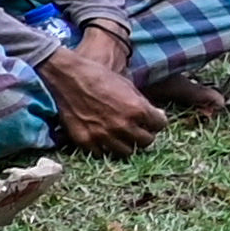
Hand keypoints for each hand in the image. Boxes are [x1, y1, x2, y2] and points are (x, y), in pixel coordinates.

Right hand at [40, 31, 162, 157]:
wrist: (69, 76)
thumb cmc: (100, 77)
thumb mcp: (128, 86)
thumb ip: (143, 104)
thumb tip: (156, 116)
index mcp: (137, 109)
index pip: (160, 125)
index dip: (157, 122)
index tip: (151, 120)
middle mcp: (122, 125)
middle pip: (145, 142)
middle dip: (144, 135)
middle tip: (138, 130)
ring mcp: (103, 135)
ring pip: (126, 152)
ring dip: (126, 145)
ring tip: (122, 138)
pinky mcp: (85, 140)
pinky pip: (102, 154)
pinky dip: (104, 148)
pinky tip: (103, 140)